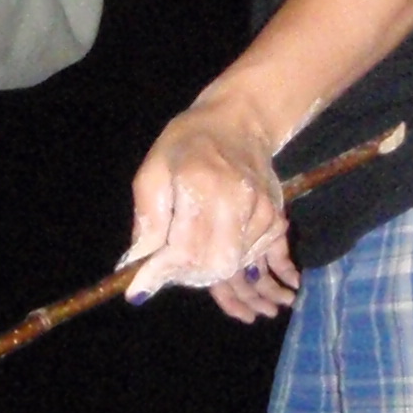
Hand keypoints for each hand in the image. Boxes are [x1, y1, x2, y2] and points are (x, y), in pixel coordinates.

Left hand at [123, 101, 297, 318]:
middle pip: (213, 266)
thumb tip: (137, 265)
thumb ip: (146, 220)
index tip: (139, 288)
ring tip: (188, 248)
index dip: (160, 273)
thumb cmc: (188, 145)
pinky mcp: (275, 220)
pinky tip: (213, 241)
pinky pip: (249, 259)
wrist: (238, 124)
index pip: (184, 248)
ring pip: (232, 267)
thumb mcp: (153, 171)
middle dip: (185, 275)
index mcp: (202, 183)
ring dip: (205, 269)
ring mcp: (262, 211)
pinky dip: (226, 260)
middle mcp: (238, 200)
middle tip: (166, 266)